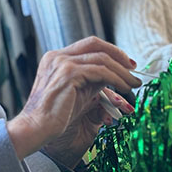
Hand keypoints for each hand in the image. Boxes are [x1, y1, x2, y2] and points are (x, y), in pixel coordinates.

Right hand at [8, 37, 139, 163]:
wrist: (37, 128)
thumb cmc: (57, 116)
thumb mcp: (78, 92)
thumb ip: (93, 80)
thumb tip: (115, 75)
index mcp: (57, 57)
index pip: (89, 44)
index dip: (111, 51)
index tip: (128, 63)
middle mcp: (57, 56)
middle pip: (96, 44)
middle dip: (119, 55)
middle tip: (134, 69)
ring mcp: (62, 63)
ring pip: (102, 59)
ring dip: (122, 72)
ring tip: (134, 84)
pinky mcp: (69, 74)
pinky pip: (101, 72)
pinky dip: (117, 79)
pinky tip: (124, 88)